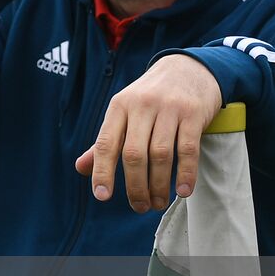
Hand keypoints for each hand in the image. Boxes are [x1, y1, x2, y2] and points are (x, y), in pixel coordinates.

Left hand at [75, 54, 222, 211]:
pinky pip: (188, 149)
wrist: (187, 68)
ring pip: (160, 154)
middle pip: (133, 154)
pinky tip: (183, 191)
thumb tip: (81, 168)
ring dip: (158, 185)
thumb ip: (105, 142)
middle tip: (139, 207)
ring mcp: (169, 109)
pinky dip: (185, 173)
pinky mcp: (194, 114)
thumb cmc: (149, 98)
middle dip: (135, 186)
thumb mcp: (123, 113)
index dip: (102, 171)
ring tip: (157, 203)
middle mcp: (141, 106)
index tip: (102, 196)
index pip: (106, 143)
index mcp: (119, 106)